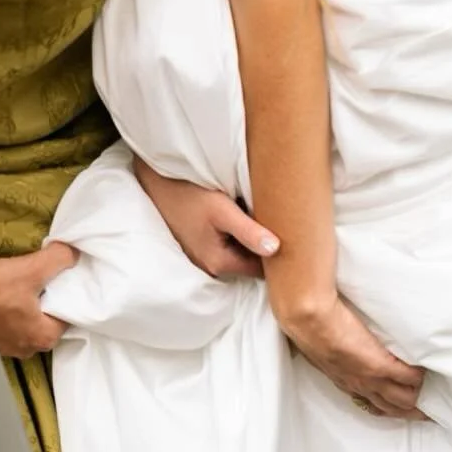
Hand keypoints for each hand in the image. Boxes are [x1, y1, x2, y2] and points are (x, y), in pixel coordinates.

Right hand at [0, 246, 75, 359]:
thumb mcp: (28, 269)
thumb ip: (57, 260)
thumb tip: (73, 254)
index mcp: (44, 338)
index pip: (68, 317)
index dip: (67, 296)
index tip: (62, 279)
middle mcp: (28, 349)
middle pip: (47, 321)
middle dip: (46, 301)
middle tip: (42, 279)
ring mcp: (6, 348)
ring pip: (25, 323)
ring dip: (24, 307)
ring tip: (20, 286)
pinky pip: (6, 326)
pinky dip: (7, 313)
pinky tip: (1, 296)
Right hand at [134, 157, 278, 279]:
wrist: (157, 181)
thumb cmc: (189, 192)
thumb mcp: (222, 210)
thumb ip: (249, 232)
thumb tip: (275, 249)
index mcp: (219, 262)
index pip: (260, 270)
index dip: (277, 258)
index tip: (293, 241)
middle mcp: (210, 266)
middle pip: (250, 263)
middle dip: (265, 248)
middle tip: (282, 226)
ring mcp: (203, 258)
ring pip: (239, 253)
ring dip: (251, 240)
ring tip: (263, 218)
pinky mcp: (200, 246)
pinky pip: (228, 245)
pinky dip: (238, 235)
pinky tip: (243, 216)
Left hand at [283, 294, 425, 419]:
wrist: (310, 321)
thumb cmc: (310, 329)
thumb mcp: (325, 348)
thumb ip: (339, 352)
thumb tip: (345, 345)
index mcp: (346, 382)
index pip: (371, 403)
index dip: (387, 407)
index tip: (400, 407)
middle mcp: (360, 386)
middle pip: (392, 408)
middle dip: (411, 412)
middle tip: (429, 412)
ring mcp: (372, 379)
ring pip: (404, 400)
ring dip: (420, 399)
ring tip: (436, 395)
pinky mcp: (382, 366)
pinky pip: (411, 378)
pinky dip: (420, 376)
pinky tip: (426, 370)